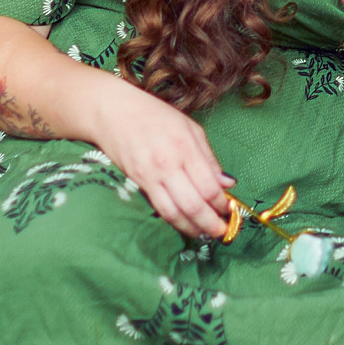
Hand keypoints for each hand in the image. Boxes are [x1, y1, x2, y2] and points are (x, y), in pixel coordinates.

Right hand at [84, 75, 232, 237]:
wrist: (113, 111)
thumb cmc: (155, 115)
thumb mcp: (190, 128)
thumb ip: (209, 158)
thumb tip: (227, 183)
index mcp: (186, 147)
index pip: (209, 186)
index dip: (222, 204)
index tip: (229, 211)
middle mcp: (169, 164)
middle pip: (193, 204)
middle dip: (210, 223)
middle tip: (221, 232)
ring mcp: (151, 175)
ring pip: (174, 212)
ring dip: (191, 228)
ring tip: (204, 233)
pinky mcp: (137, 182)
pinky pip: (158, 207)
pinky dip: (173, 219)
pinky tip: (184, 223)